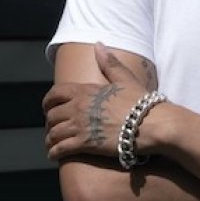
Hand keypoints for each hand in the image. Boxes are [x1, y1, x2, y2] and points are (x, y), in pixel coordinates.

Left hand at [43, 43, 148, 161]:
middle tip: (53, 128)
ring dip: (50, 139)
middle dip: (50, 122)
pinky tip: (54, 155)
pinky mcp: (85, 144)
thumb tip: (98, 44)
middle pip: (51, 115)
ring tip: (52, 144)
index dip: (48, 102)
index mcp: (85, 91)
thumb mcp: (125, 78)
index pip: (55, 93)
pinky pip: (60, 149)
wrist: (151, 123)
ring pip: (53, 133)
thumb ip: (109, 63)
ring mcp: (80, 126)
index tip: (48, 108)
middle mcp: (78, 107)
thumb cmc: (141, 102)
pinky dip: (54, 153)